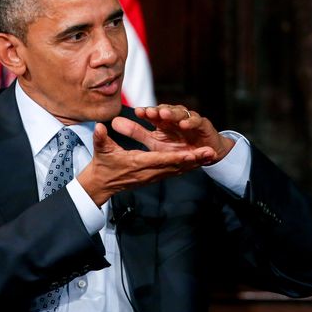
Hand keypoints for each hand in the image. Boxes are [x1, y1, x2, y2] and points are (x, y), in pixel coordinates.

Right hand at [77, 122, 216, 205]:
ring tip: (210, 156)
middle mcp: (148, 172)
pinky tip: (197, 161)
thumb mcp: (101, 150)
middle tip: (210, 153)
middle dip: (193, 160)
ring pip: (177, 170)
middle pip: (175, 166)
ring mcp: (152, 176)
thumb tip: (101, 127)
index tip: (192, 153)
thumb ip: (101, 138)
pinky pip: (173, 172)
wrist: (101, 184)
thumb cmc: (101, 165)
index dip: (177, 157)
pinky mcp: (153, 177)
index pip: (161, 160)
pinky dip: (186, 166)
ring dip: (194, 163)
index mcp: (138, 163)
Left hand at [117, 104, 235, 162]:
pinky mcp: (204, 126)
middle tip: (149, 112)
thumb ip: (135, 131)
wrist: (205, 152)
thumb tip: (113, 121)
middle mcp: (176, 118)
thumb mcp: (154, 142)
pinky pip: (198, 122)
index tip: (137, 112)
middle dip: (158, 111)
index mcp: (163, 121)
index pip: (153, 114)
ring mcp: (190, 121)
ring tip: (163, 114)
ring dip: (172, 113)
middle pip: (166, 111)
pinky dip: (190, 122)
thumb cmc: (178, 146)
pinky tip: (183, 124)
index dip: (146, 113)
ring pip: (181, 113)